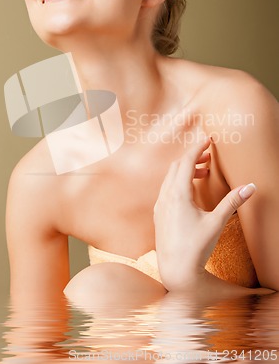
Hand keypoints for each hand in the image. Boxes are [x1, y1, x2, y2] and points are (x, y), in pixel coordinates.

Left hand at [153, 138, 255, 291]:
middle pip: (176, 166)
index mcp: (178, 194)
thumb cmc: (196, 247)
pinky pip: (166, 189)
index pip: (186, 161)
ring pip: (170, 178)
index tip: (207, 139)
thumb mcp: (217, 222)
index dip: (197, 148)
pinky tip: (190, 191)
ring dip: (185, 170)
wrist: (175, 271)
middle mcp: (165, 196)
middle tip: (208, 156)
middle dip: (192, 157)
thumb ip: (232, 202)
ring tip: (204, 172)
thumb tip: (250, 186)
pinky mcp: (159, 215)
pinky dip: (178, 182)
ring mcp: (160, 205)